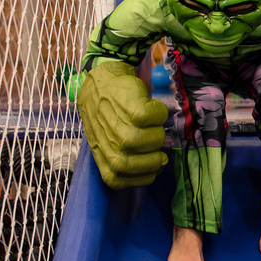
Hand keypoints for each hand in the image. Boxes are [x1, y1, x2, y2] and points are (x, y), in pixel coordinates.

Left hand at [77, 61, 168, 187]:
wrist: (102, 81)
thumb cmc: (107, 111)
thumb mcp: (107, 137)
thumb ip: (124, 154)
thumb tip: (158, 165)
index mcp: (100, 153)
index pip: (115, 179)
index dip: (140, 178)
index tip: (154, 170)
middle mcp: (106, 141)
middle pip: (132, 163)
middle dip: (153, 161)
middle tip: (159, 151)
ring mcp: (116, 125)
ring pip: (145, 141)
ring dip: (158, 136)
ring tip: (156, 128)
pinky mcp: (130, 108)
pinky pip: (153, 119)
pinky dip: (160, 115)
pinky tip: (156, 112)